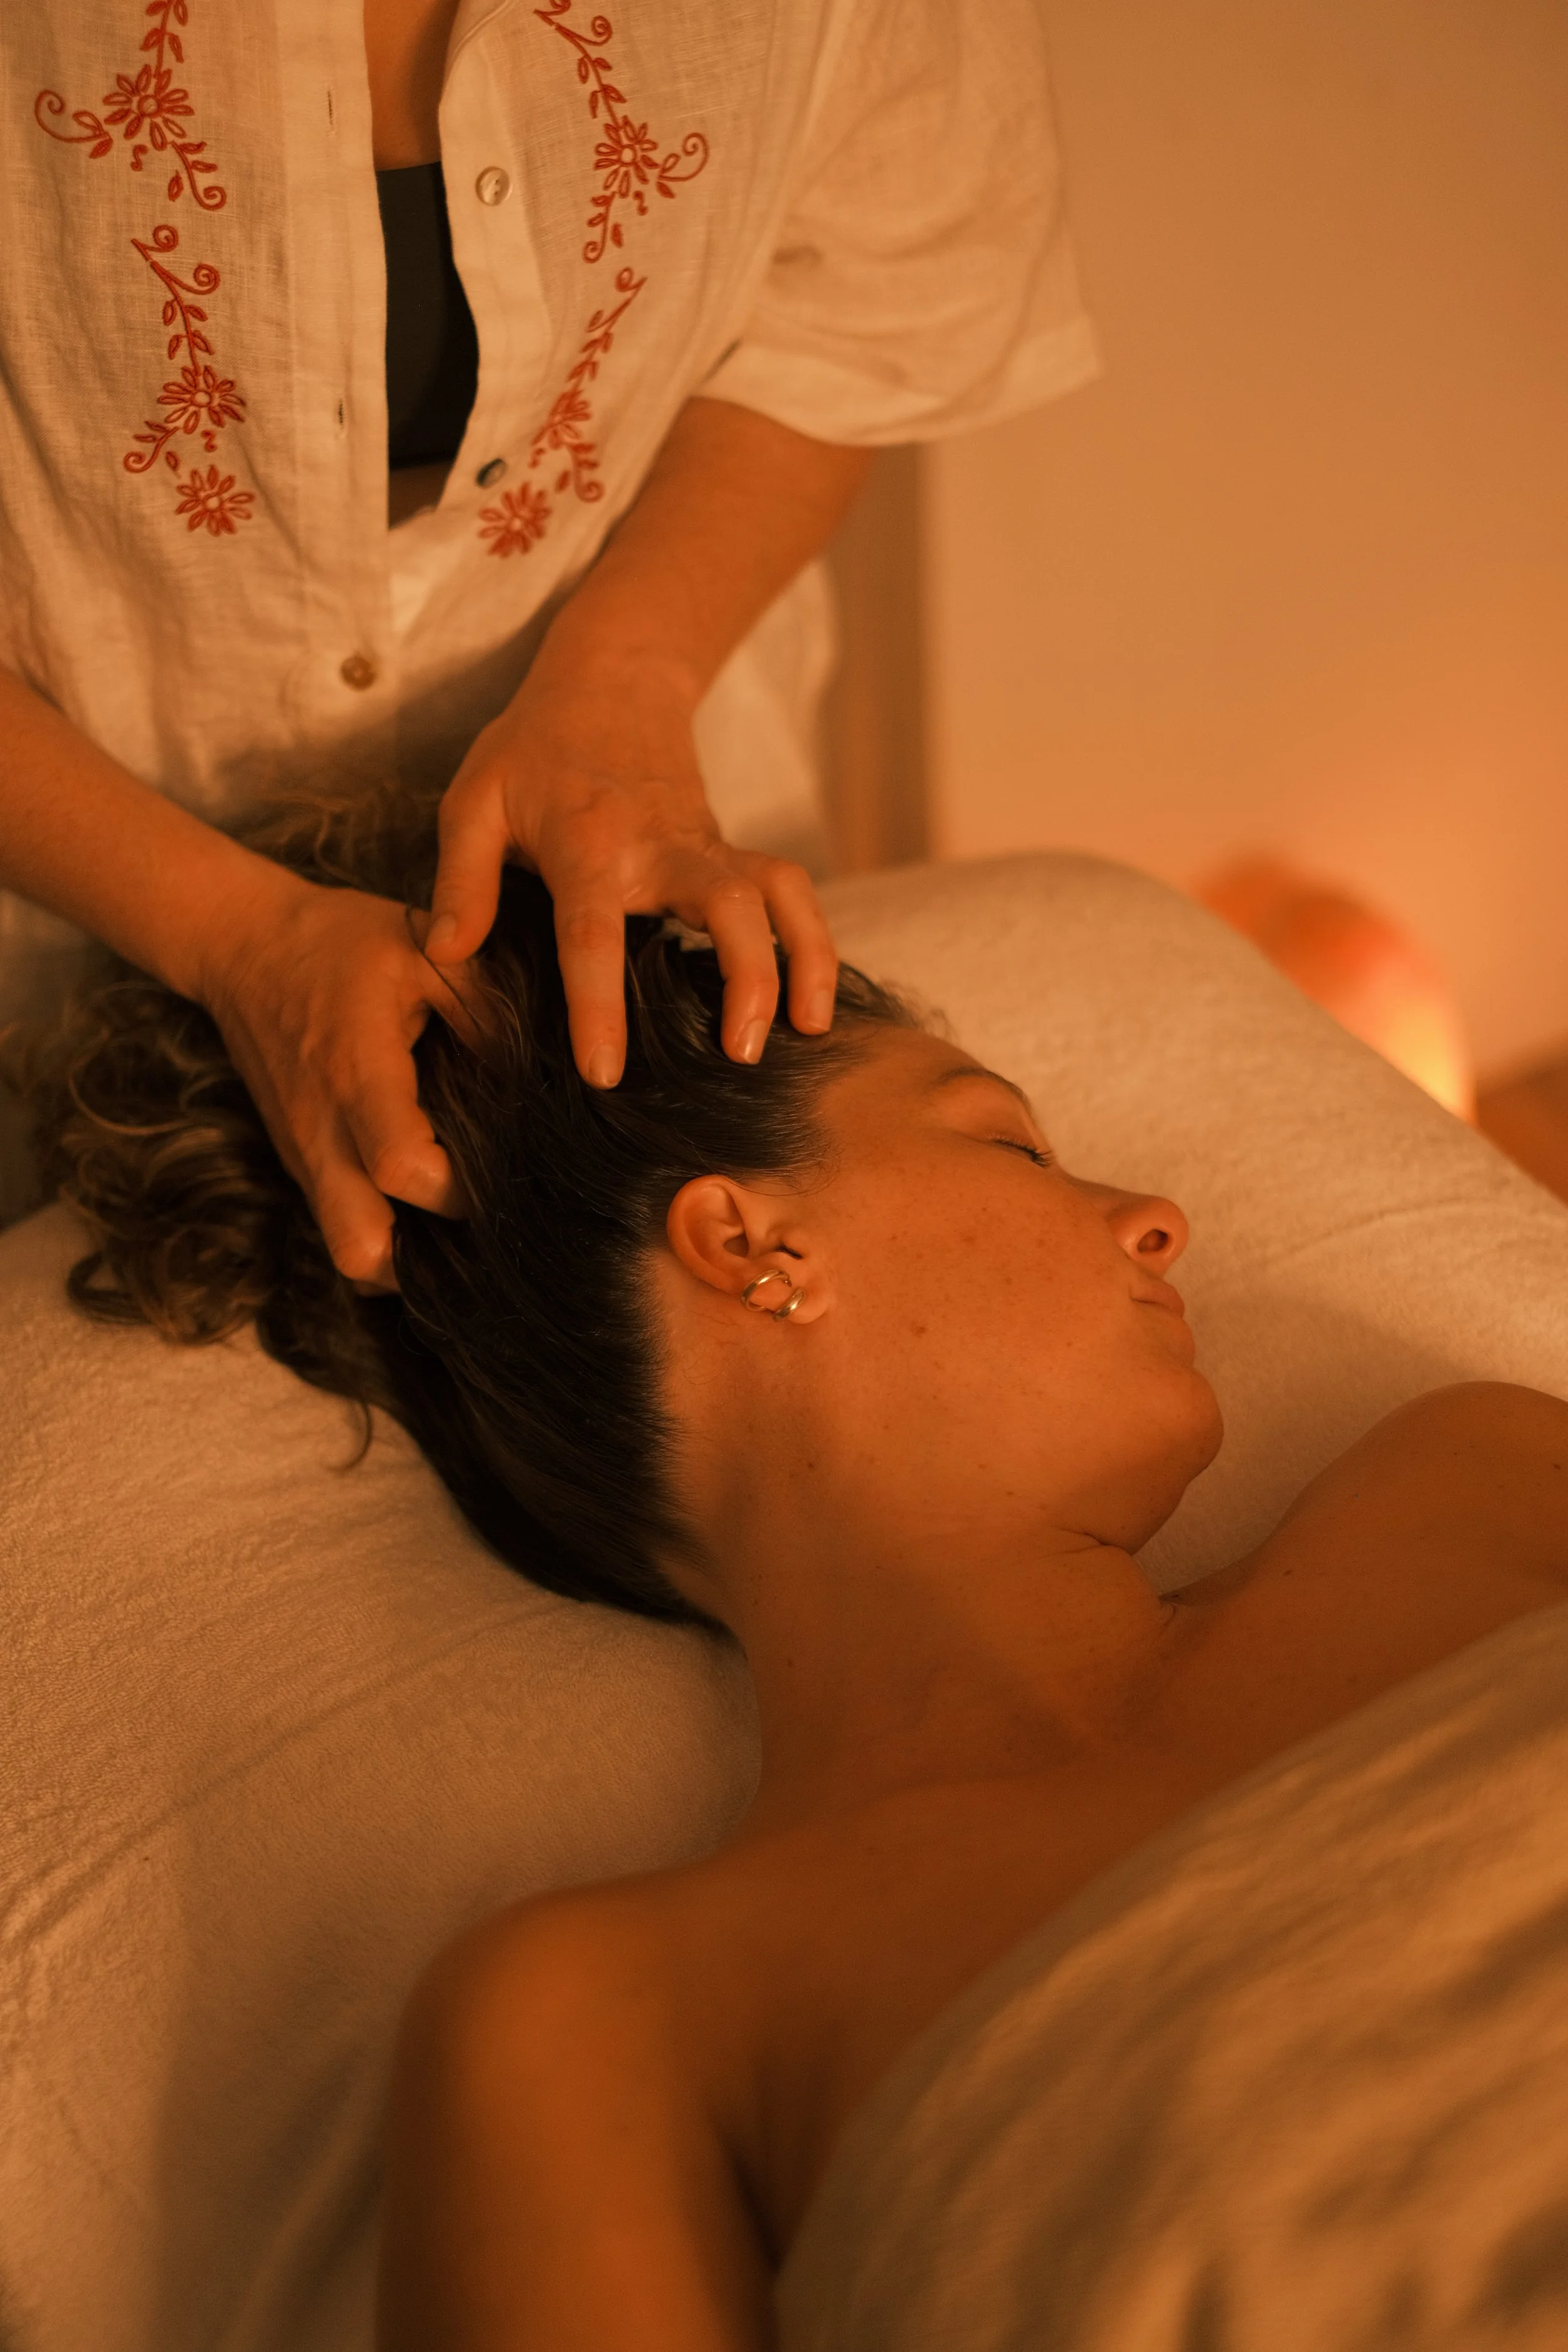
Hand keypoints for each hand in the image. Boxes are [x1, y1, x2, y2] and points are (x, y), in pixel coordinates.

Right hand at [197, 862, 465, 1288]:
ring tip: (456, 1232)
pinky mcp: (300, 1160)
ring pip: (345, 1252)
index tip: (504, 1172)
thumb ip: (486, 1006)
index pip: (402, 1169)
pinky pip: (337, 1225)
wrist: (241, 943)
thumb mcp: (423, 945)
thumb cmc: (339, 941)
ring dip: (402, 1263)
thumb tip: (543, 1071)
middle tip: (479, 1230)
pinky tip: (424, 1214)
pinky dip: (381, 1238)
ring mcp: (303, 1154)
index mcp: (355, 1072)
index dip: (459, 1191)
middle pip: (358, 1248)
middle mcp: (320, 1129)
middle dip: (425, 1264)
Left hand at [423, 642, 838, 1085]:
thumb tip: (446, 956)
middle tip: (741, 1055)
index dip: (599, 1004)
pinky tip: (812, 1004)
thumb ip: (460, 882)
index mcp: (586, 842)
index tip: (605, 1073)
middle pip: (725, 905)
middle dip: (744, 979)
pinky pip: (789, 892)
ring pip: (776, 893)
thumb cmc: (532, 749)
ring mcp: (705, 844)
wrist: (611, 679)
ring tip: (806, 1033)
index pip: (594, 932)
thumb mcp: (474, 801)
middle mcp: (659, 844)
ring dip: (799, 960)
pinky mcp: (731, 850)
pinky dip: (812, 942)